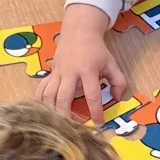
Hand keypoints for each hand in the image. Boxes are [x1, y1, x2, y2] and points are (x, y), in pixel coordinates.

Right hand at [35, 3, 126, 121]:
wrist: (79, 31)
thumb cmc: (96, 49)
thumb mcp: (112, 63)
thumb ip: (118, 81)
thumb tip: (117, 98)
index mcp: (88, 70)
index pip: (92, 94)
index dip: (95, 111)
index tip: (98, 123)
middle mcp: (70, 72)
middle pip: (63, 97)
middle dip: (66, 114)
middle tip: (70, 129)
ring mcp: (58, 72)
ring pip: (49, 94)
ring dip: (51, 110)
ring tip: (56, 122)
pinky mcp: (50, 72)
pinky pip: (41, 88)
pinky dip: (40, 100)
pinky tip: (43, 110)